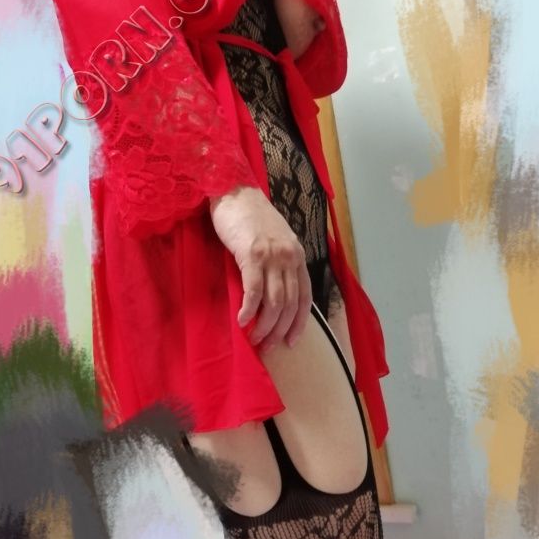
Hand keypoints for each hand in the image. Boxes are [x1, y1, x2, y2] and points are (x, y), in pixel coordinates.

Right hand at [210, 185, 312, 351]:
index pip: (304, 297)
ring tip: (255, 340)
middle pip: (290, 304)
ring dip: (265, 326)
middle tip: (268, 347)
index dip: (298, 323)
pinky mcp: (252, 255)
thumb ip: (278, 263)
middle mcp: (290, 257)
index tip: (290, 341)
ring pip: (274, 302)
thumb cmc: (249, 216)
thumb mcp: (274, 240)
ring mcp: (272, 256)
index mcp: (297, 255)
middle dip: (280, 330)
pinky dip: (249, 310)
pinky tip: (242, 322)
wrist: (234, 191)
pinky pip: (254, 291)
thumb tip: (271, 295)